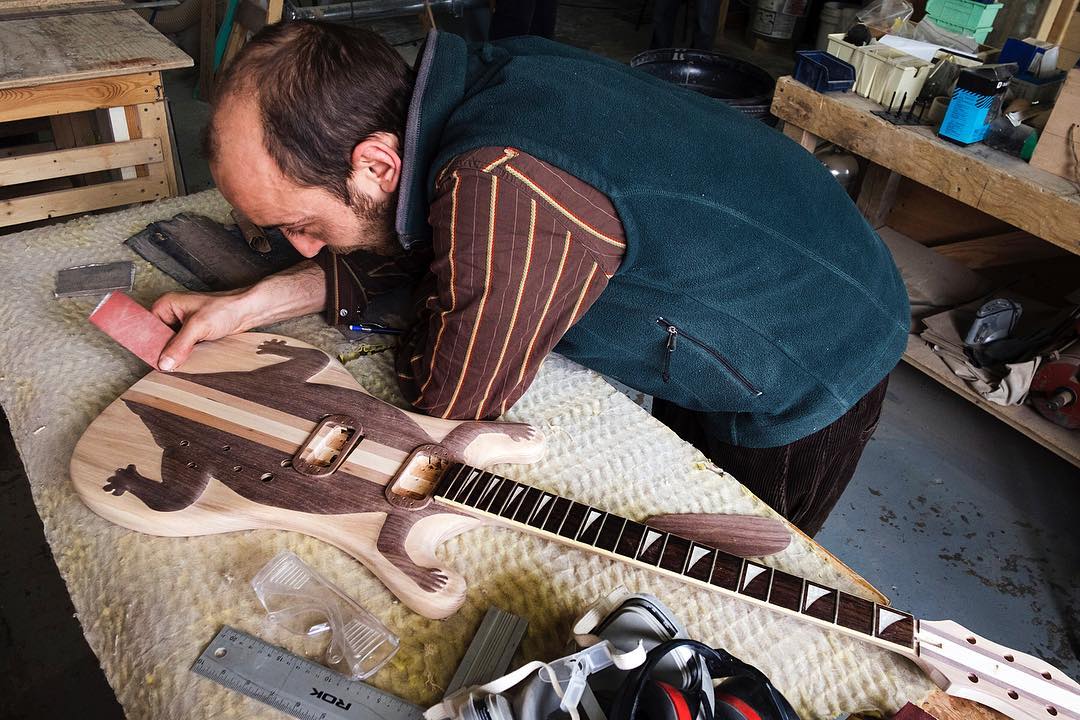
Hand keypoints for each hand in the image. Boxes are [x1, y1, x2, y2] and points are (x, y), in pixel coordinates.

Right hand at [150, 260, 326, 370]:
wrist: (249, 311)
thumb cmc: (226, 309)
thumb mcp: (198, 327)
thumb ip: (179, 345)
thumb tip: (164, 363)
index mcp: (166, 305)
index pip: (147, 328)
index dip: (149, 344)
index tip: (151, 359)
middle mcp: (172, 314)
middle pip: (158, 339)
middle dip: (163, 351)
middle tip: (166, 365)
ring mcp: (183, 325)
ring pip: (171, 345)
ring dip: (175, 355)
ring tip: (178, 364)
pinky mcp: (194, 334)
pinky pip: (183, 348)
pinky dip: (185, 355)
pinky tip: (188, 362)